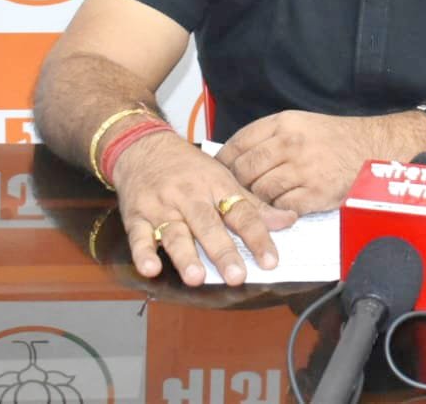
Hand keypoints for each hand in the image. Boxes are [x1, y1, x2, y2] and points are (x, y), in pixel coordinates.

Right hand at [112, 130, 296, 286]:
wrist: (145, 147)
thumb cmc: (190, 168)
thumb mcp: (224, 179)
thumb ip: (254, 205)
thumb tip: (288, 221)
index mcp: (217, 187)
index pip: (242, 214)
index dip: (258, 238)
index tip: (271, 261)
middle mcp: (191, 197)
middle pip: (209, 226)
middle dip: (223, 252)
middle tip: (237, 276)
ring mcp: (162, 207)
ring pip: (176, 233)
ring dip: (186, 256)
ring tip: (197, 277)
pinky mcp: (137, 216)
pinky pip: (139, 236)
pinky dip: (144, 253)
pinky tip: (151, 269)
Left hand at [216, 110, 374, 214]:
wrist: (372, 146)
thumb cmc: (334, 137)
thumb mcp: (300, 123)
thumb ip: (269, 136)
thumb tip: (234, 156)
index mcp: (284, 124)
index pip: (239, 143)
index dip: (224, 160)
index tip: (219, 171)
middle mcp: (291, 144)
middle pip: (244, 170)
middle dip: (236, 184)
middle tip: (236, 191)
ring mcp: (303, 170)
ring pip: (260, 191)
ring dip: (256, 198)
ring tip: (259, 200)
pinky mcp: (315, 193)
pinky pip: (281, 206)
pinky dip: (276, 209)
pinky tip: (281, 206)